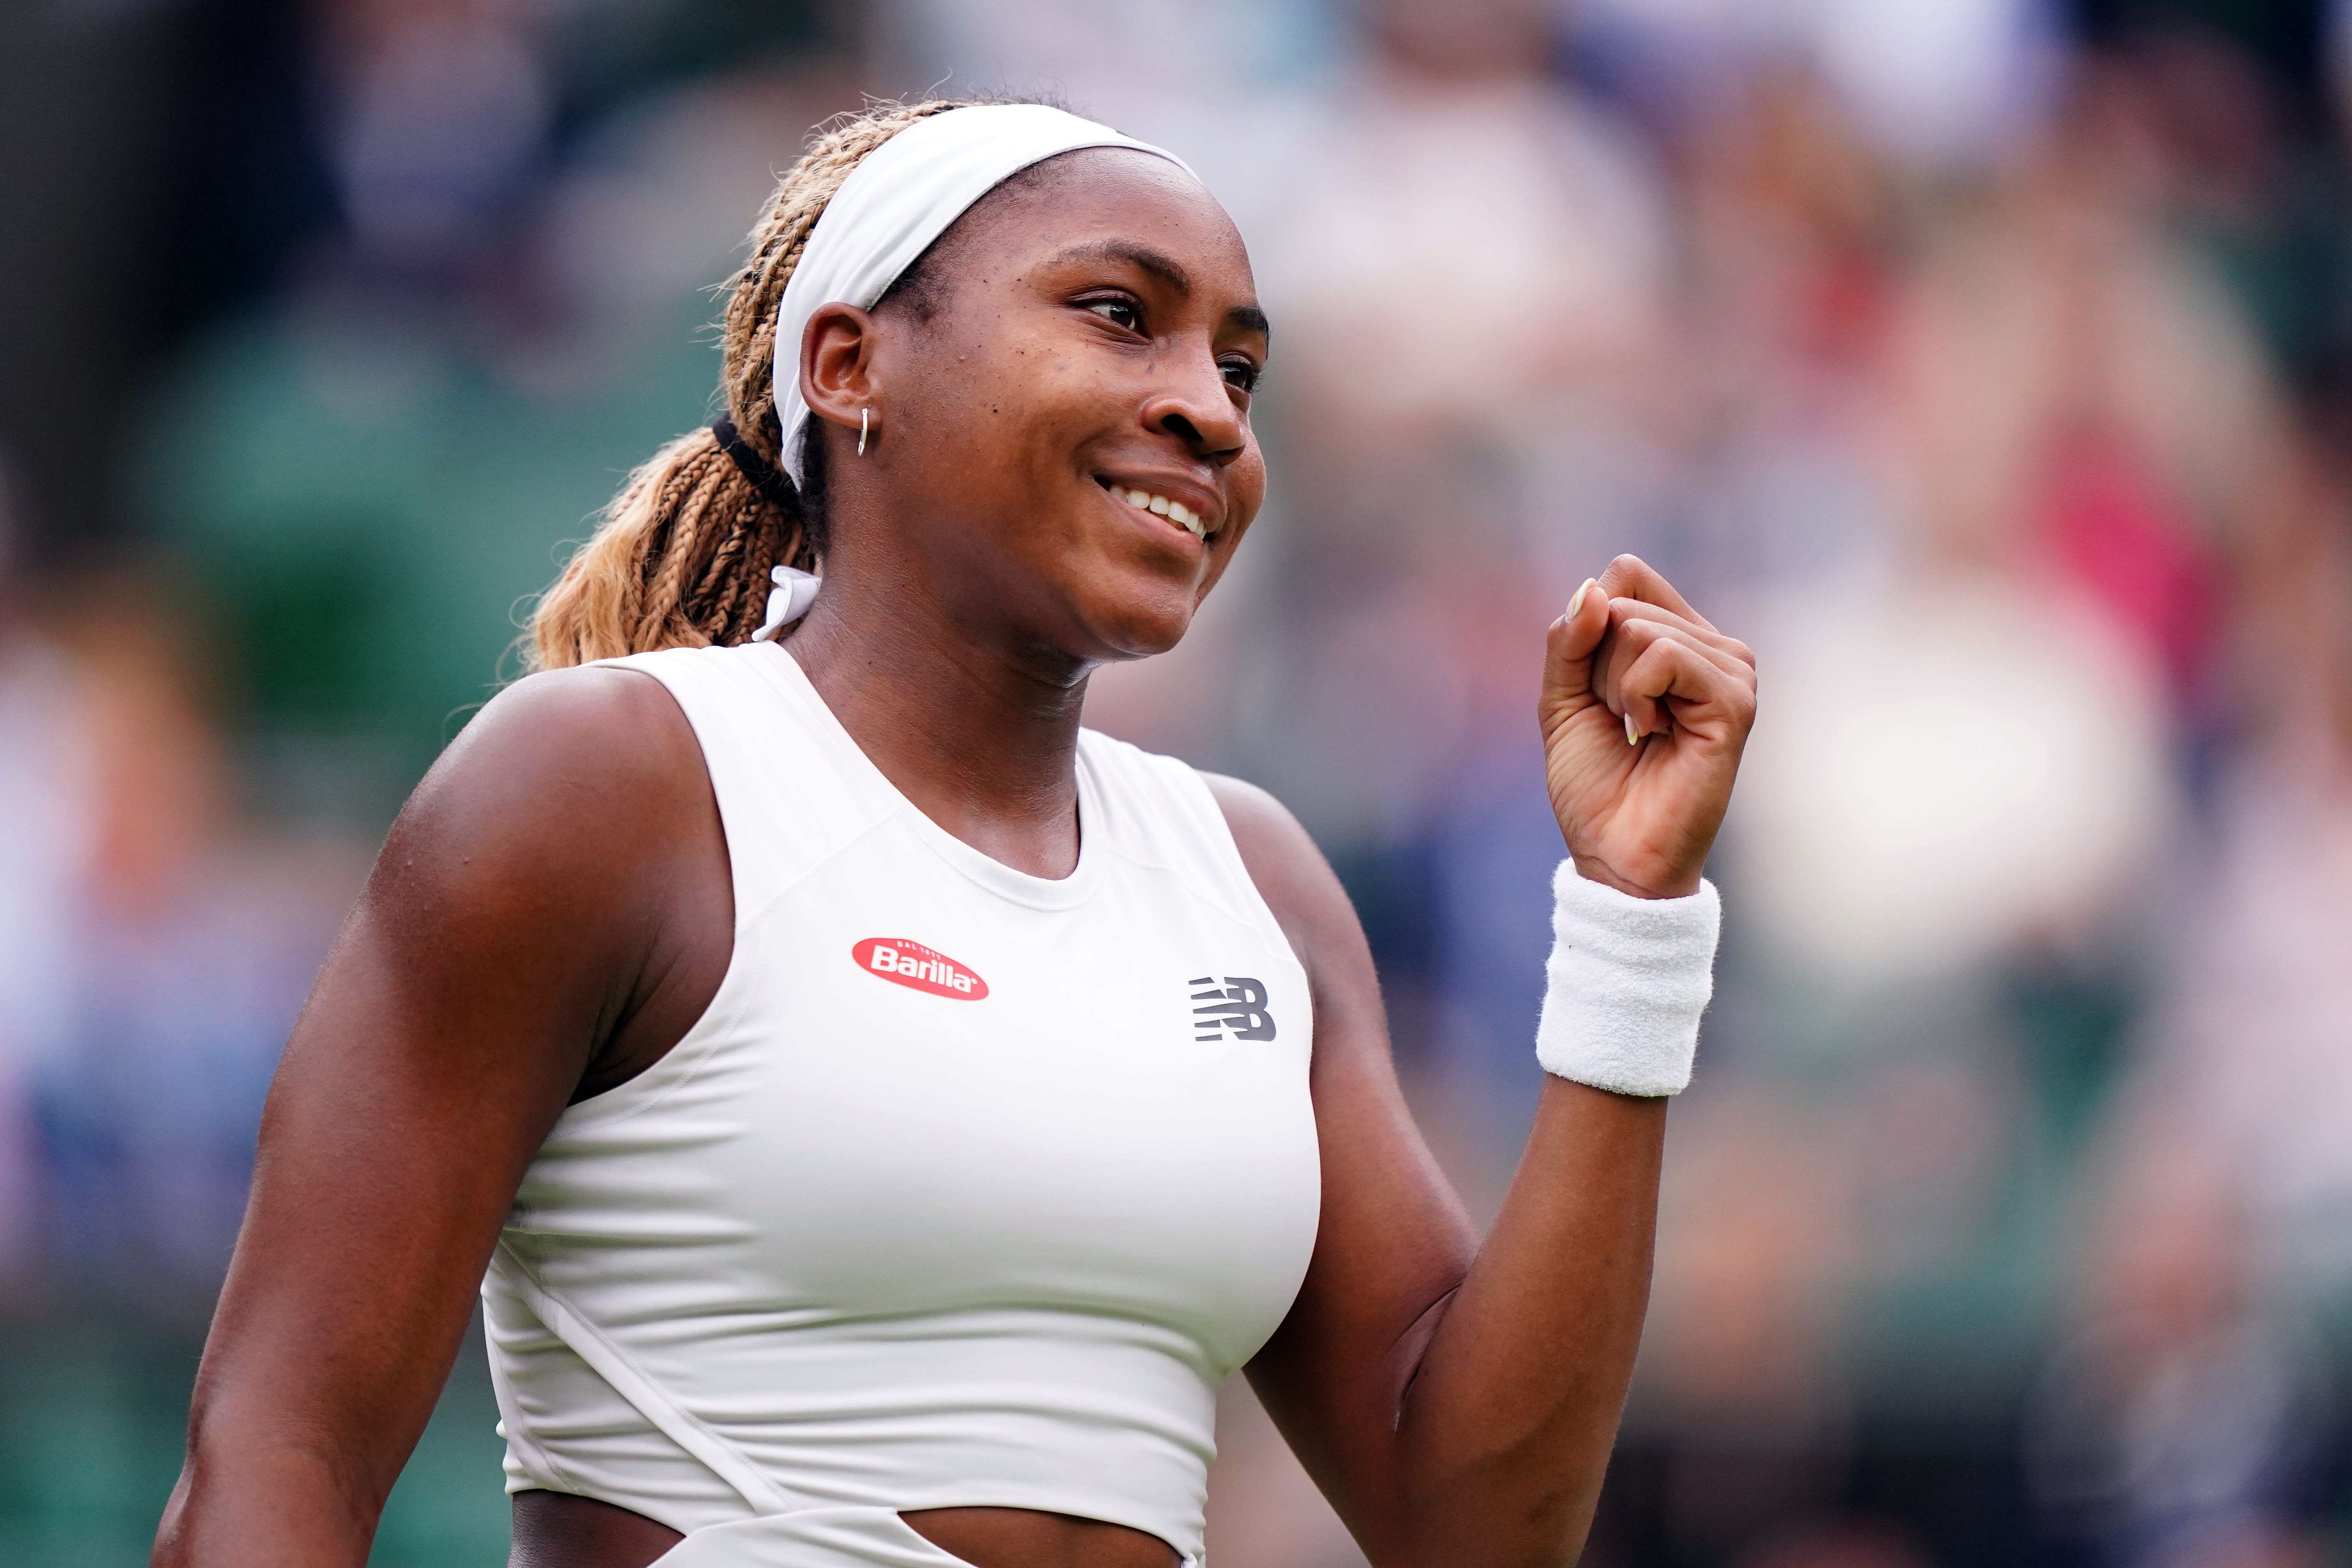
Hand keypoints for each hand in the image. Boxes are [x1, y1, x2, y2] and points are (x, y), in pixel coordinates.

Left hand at [1539, 555, 1755, 899]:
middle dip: (1596, 667)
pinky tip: (1651, 735)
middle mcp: (1714, 648)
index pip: (1626, 574)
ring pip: (1639, 629)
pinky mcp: (1735, 701)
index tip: (1597, 689)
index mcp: (1679, 639)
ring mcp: (1731, 672)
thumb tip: (1594, 587)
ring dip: (1614, 688)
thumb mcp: (1562, 698)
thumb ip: (1569, 639)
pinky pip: (1662, 656)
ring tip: (1639, 732)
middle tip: (1621, 721)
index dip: (1589, 626)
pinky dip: (1634, 697)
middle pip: (1625, 601)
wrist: (1613, 852)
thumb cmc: (1595, 783)